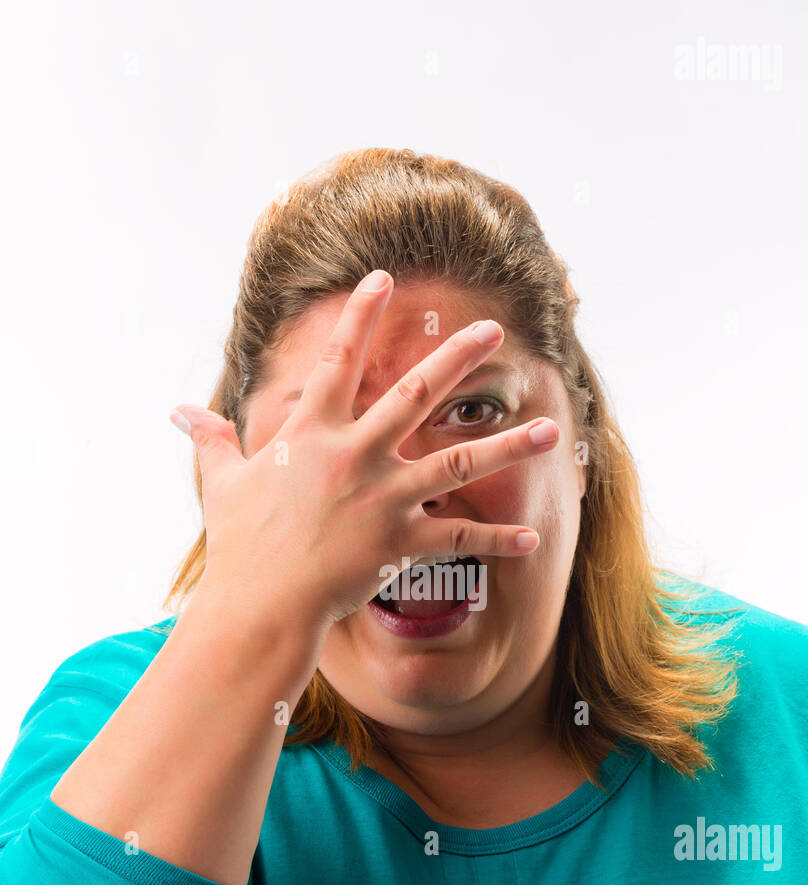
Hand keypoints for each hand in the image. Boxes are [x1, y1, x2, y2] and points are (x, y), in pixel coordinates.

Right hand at [170, 269, 559, 632]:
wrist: (260, 604)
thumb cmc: (240, 544)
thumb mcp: (222, 484)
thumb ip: (212, 441)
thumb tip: (179, 412)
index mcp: (313, 433)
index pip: (339, 359)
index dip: (361, 316)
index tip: (384, 281)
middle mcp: (357, 454)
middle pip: (418, 392)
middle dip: (459, 357)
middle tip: (493, 329)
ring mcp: (386, 497)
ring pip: (460, 461)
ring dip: (508, 444)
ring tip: (551, 428)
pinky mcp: (403, 542)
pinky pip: (460, 538)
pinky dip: (497, 539)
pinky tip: (531, 535)